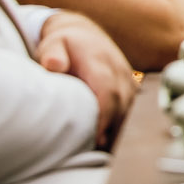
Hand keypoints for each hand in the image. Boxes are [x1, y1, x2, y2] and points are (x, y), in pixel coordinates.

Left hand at [35, 9, 139, 143]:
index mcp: (100, 61)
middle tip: (98, 150)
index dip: (104, 115)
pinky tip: (112, 139)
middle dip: (112, 127)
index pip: (107, 91)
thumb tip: (53, 64)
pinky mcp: (130, 84)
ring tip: (104, 149)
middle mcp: (118, 70)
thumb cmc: (64, 44)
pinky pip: (131, 105)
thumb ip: (52, 53)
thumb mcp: (53, 43)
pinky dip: (123, 122)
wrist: (83, 34)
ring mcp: (127, 77)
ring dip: (120, 127)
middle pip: (122, 102)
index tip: (96, 137)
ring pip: (130, 106)